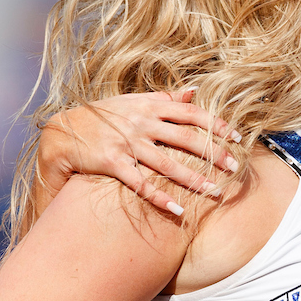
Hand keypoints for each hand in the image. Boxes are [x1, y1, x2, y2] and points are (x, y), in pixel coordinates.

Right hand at [39, 90, 242, 214]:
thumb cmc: (103, 117)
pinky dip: (160, 198)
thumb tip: (194, 90)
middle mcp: (141, 123)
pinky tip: (178, 210)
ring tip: (214, 192)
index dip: (216, 124)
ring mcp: (127, 143)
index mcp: (149, 106)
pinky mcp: (113, 162)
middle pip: (185, 138)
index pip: (190, 113)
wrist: (63, 132)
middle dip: (212, 153)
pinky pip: (141, 183)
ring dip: (193, 179)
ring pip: (167, 163)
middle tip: (233, 167)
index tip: (237, 136)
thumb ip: (164, 98)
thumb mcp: (133, 101)